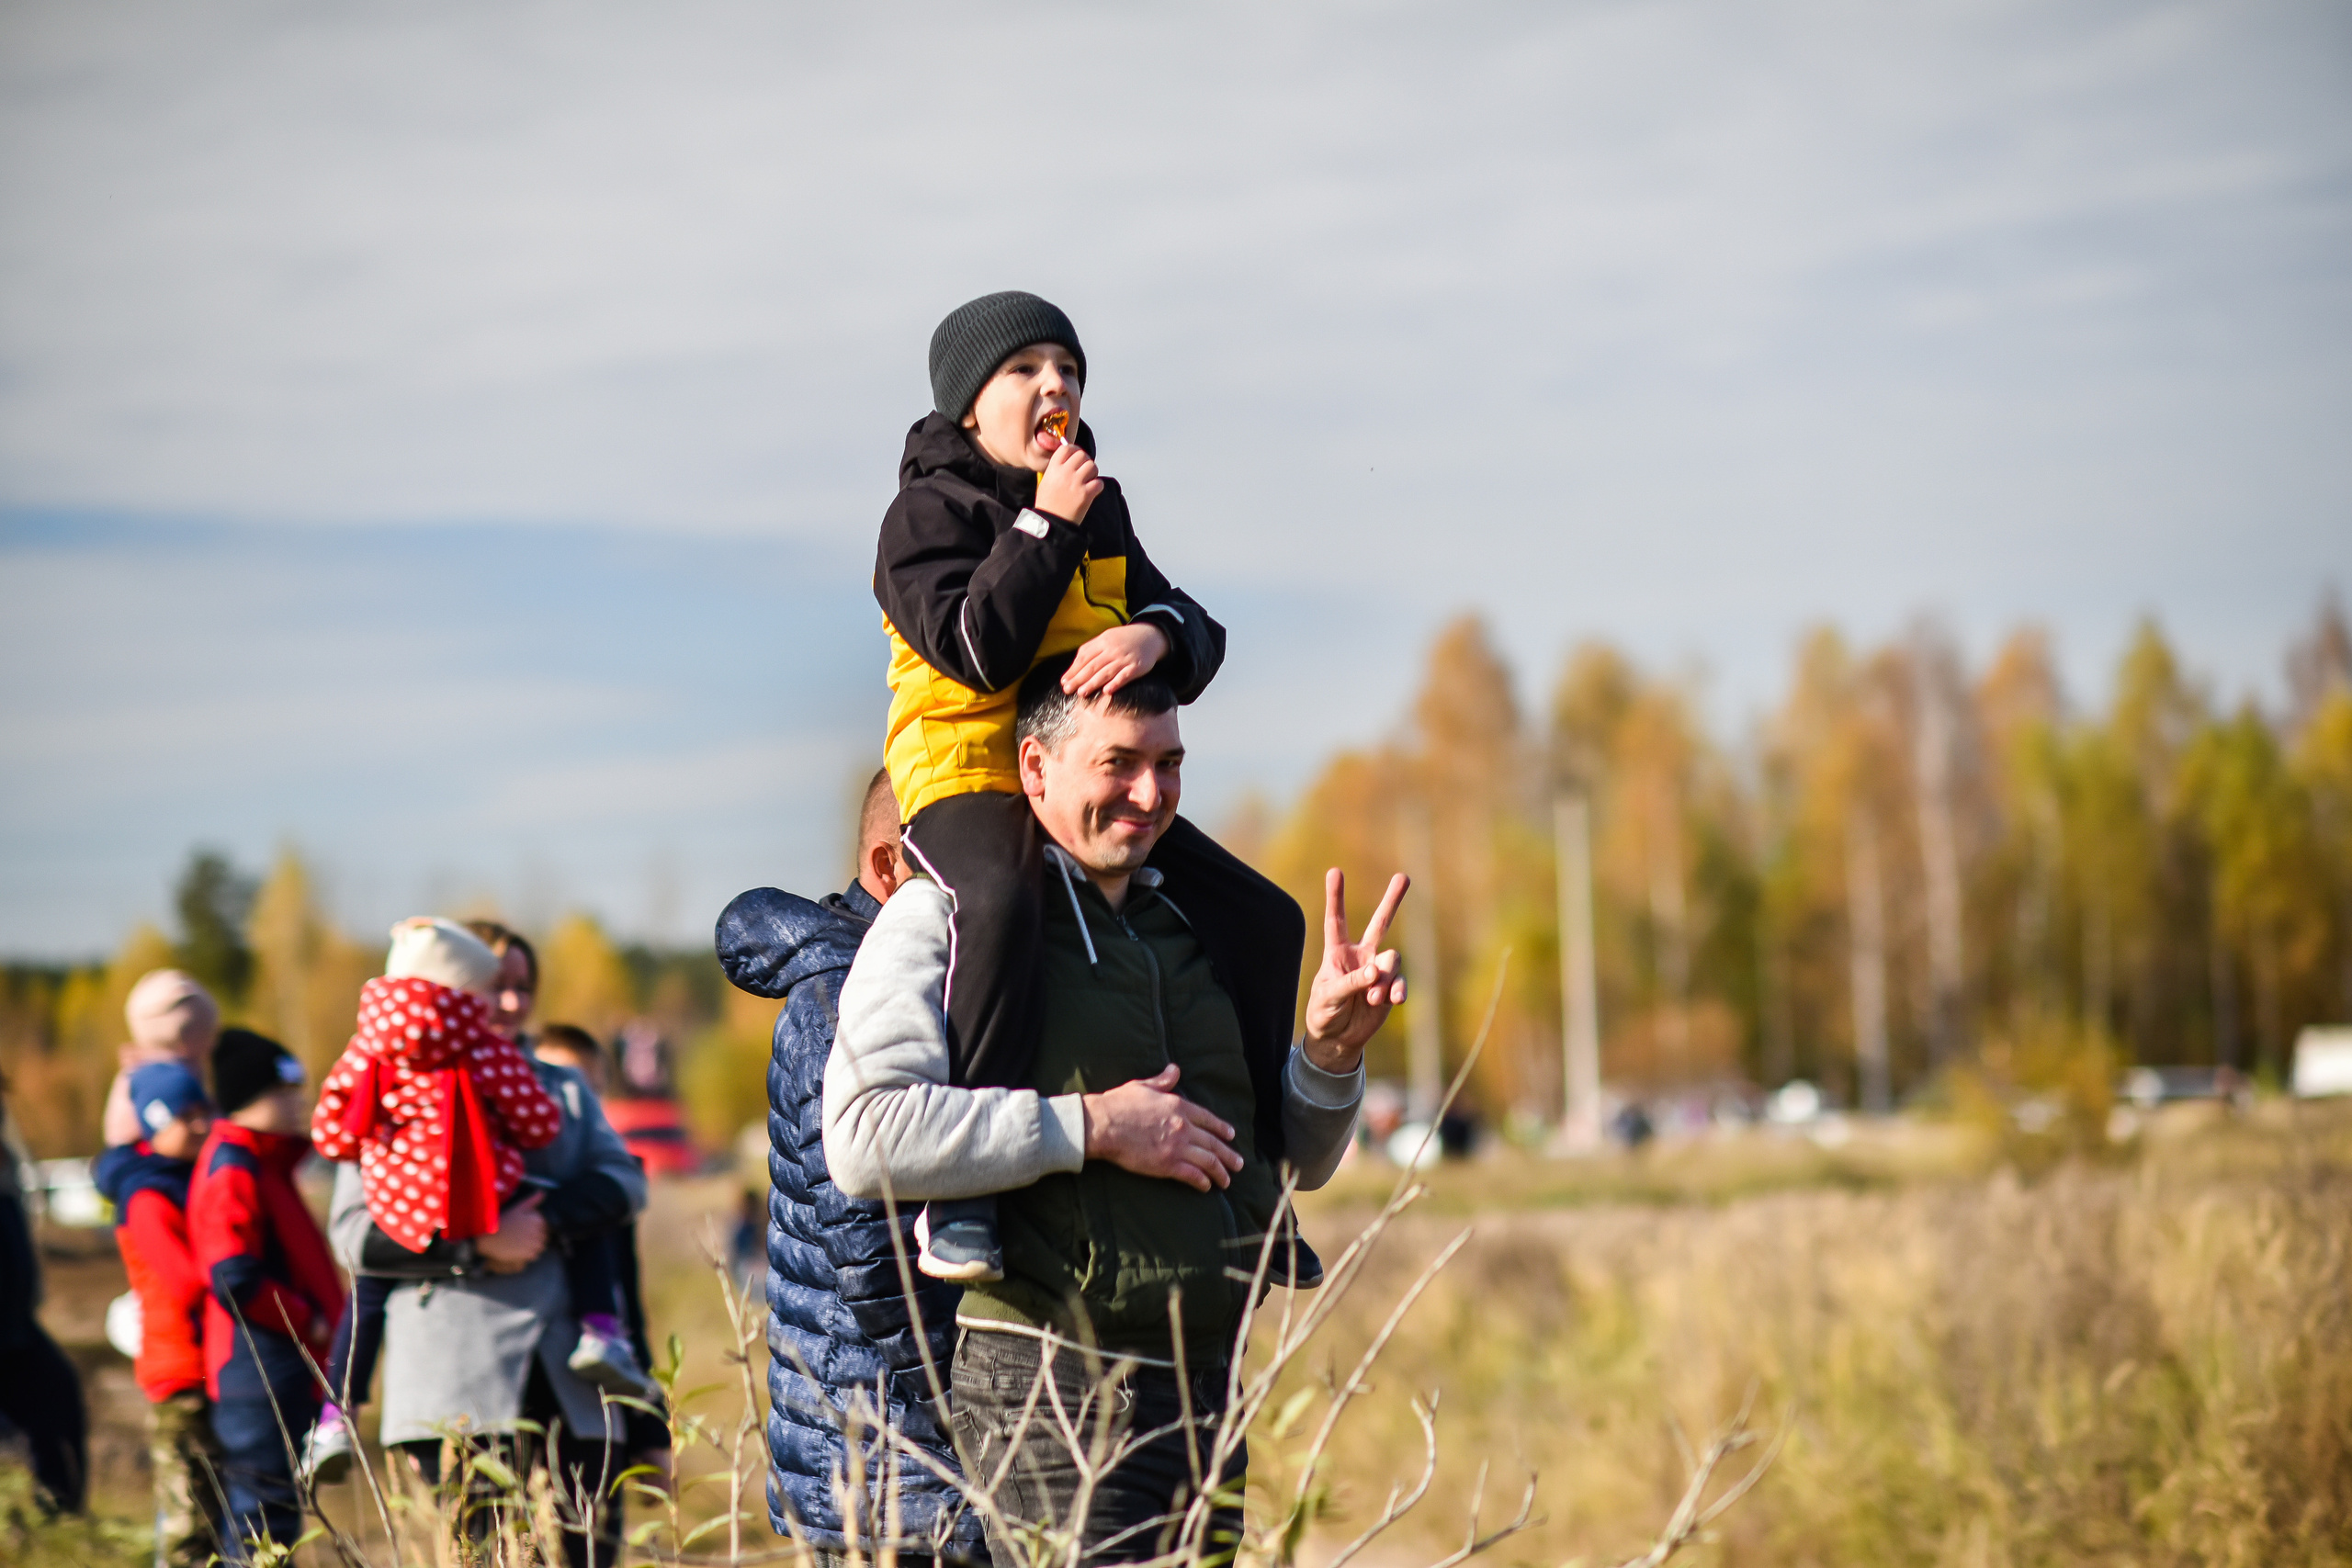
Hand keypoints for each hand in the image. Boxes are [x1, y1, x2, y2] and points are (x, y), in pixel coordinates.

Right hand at [477, 1191, 546, 1273]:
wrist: (489, 1236)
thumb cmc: (503, 1221)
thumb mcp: (518, 1207)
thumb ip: (533, 1200)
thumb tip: (543, 1192)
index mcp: (537, 1219)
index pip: (544, 1226)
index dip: (535, 1228)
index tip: (523, 1229)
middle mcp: (538, 1231)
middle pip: (543, 1237)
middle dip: (535, 1237)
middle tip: (520, 1237)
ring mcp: (534, 1243)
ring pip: (540, 1246)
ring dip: (533, 1246)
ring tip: (520, 1244)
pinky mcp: (528, 1253)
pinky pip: (534, 1255)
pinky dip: (528, 1254)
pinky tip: (519, 1250)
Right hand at [1034, 440, 1100, 522]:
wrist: (1051, 524)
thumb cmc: (1048, 504)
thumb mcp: (1046, 482)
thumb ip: (1056, 469)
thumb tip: (1069, 459)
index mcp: (1053, 469)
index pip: (1066, 448)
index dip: (1074, 449)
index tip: (1077, 454)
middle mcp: (1065, 473)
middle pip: (1082, 455)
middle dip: (1085, 460)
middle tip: (1085, 469)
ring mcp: (1076, 483)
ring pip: (1092, 466)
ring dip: (1093, 472)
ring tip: (1089, 479)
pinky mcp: (1086, 494)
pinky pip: (1099, 482)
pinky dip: (1098, 486)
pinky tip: (1092, 491)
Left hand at [1063, 623, 1170, 697]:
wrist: (1150, 635)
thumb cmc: (1124, 639)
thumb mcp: (1107, 638)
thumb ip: (1091, 649)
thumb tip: (1074, 667)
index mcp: (1103, 641)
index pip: (1084, 657)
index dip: (1073, 670)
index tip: (1064, 681)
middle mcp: (1113, 649)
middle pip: (1093, 666)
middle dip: (1079, 679)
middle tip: (1068, 690)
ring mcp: (1125, 658)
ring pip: (1106, 672)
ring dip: (1093, 683)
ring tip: (1082, 693)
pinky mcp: (1136, 667)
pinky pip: (1125, 676)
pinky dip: (1116, 683)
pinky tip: (1107, 691)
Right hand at [1081, 1065, 1243, 1190]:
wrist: (1104, 1125)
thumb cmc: (1119, 1104)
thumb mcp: (1144, 1086)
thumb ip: (1163, 1081)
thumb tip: (1175, 1069)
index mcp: (1179, 1106)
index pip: (1208, 1119)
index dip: (1221, 1128)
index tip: (1231, 1136)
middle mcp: (1183, 1126)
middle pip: (1213, 1143)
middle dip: (1228, 1155)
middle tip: (1238, 1164)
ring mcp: (1177, 1146)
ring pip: (1208, 1161)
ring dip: (1220, 1172)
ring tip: (1227, 1180)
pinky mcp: (1167, 1164)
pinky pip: (1192, 1175)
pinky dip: (1202, 1181)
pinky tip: (1206, 1186)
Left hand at [1301, 870, 1408, 1073]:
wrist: (1337, 1039)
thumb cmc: (1324, 1012)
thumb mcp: (1329, 996)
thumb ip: (1351, 981)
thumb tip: (1376, 970)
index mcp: (1337, 953)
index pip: (1336, 920)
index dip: (1335, 897)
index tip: (1335, 871)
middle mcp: (1360, 956)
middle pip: (1379, 923)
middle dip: (1392, 901)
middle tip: (1404, 876)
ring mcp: (1378, 971)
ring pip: (1392, 959)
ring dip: (1385, 977)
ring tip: (1373, 998)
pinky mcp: (1390, 988)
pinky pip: (1400, 983)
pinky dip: (1398, 990)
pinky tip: (1394, 1000)